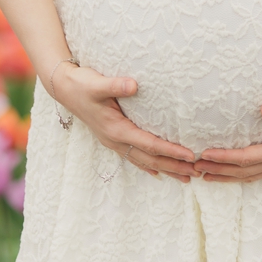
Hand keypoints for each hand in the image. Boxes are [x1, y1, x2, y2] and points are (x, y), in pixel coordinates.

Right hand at [51, 64, 197, 181]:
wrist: (64, 88)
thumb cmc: (83, 84)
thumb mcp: (97, 83)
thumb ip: (115, 85)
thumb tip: (134, 85)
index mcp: (116, 129)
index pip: (150, 144)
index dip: (171, 151)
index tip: (190, 156)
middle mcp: (115, 139)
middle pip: (150, 159)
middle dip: (173, 167)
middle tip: (197, 173)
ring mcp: (113, 141)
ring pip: (143, 160)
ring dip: (165, 169)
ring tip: (185, 178)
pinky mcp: (112, 137)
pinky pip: (134, 156)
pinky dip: (148, 165)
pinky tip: (158, 172)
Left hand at [193, 88, 261, 182]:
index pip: (247, 158)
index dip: (224, 157)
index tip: (203, 154)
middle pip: (244, 171)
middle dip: (219, 170)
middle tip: (193, 167)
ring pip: (250, 175)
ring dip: (226, 175)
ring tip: (203, 175)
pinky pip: (258, 171)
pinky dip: (240, 173)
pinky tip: (229, 171)